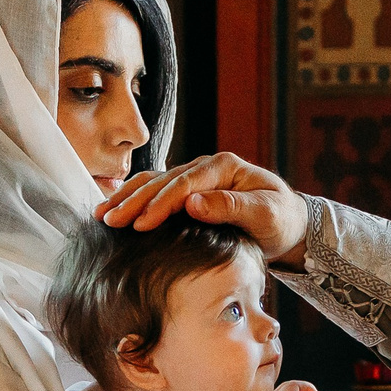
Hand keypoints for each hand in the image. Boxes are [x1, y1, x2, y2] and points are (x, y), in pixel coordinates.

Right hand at [99, 154, 310, 265]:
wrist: (289, 224)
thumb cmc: (281, 220)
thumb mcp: (265, 214)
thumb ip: (231, 207)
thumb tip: (192, 202)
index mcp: (224, 167)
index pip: (184, 184)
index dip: (160, 204)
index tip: (141, 224)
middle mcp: (206, 167)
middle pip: (163, 181)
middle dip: (134, 201)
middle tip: (109, 219)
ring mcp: (196, 178)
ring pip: (154, 183)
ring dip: (127, 198)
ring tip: (101, 213)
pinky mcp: (190, 192)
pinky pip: (157, 191)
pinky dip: (135, 199)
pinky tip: (115, 208)